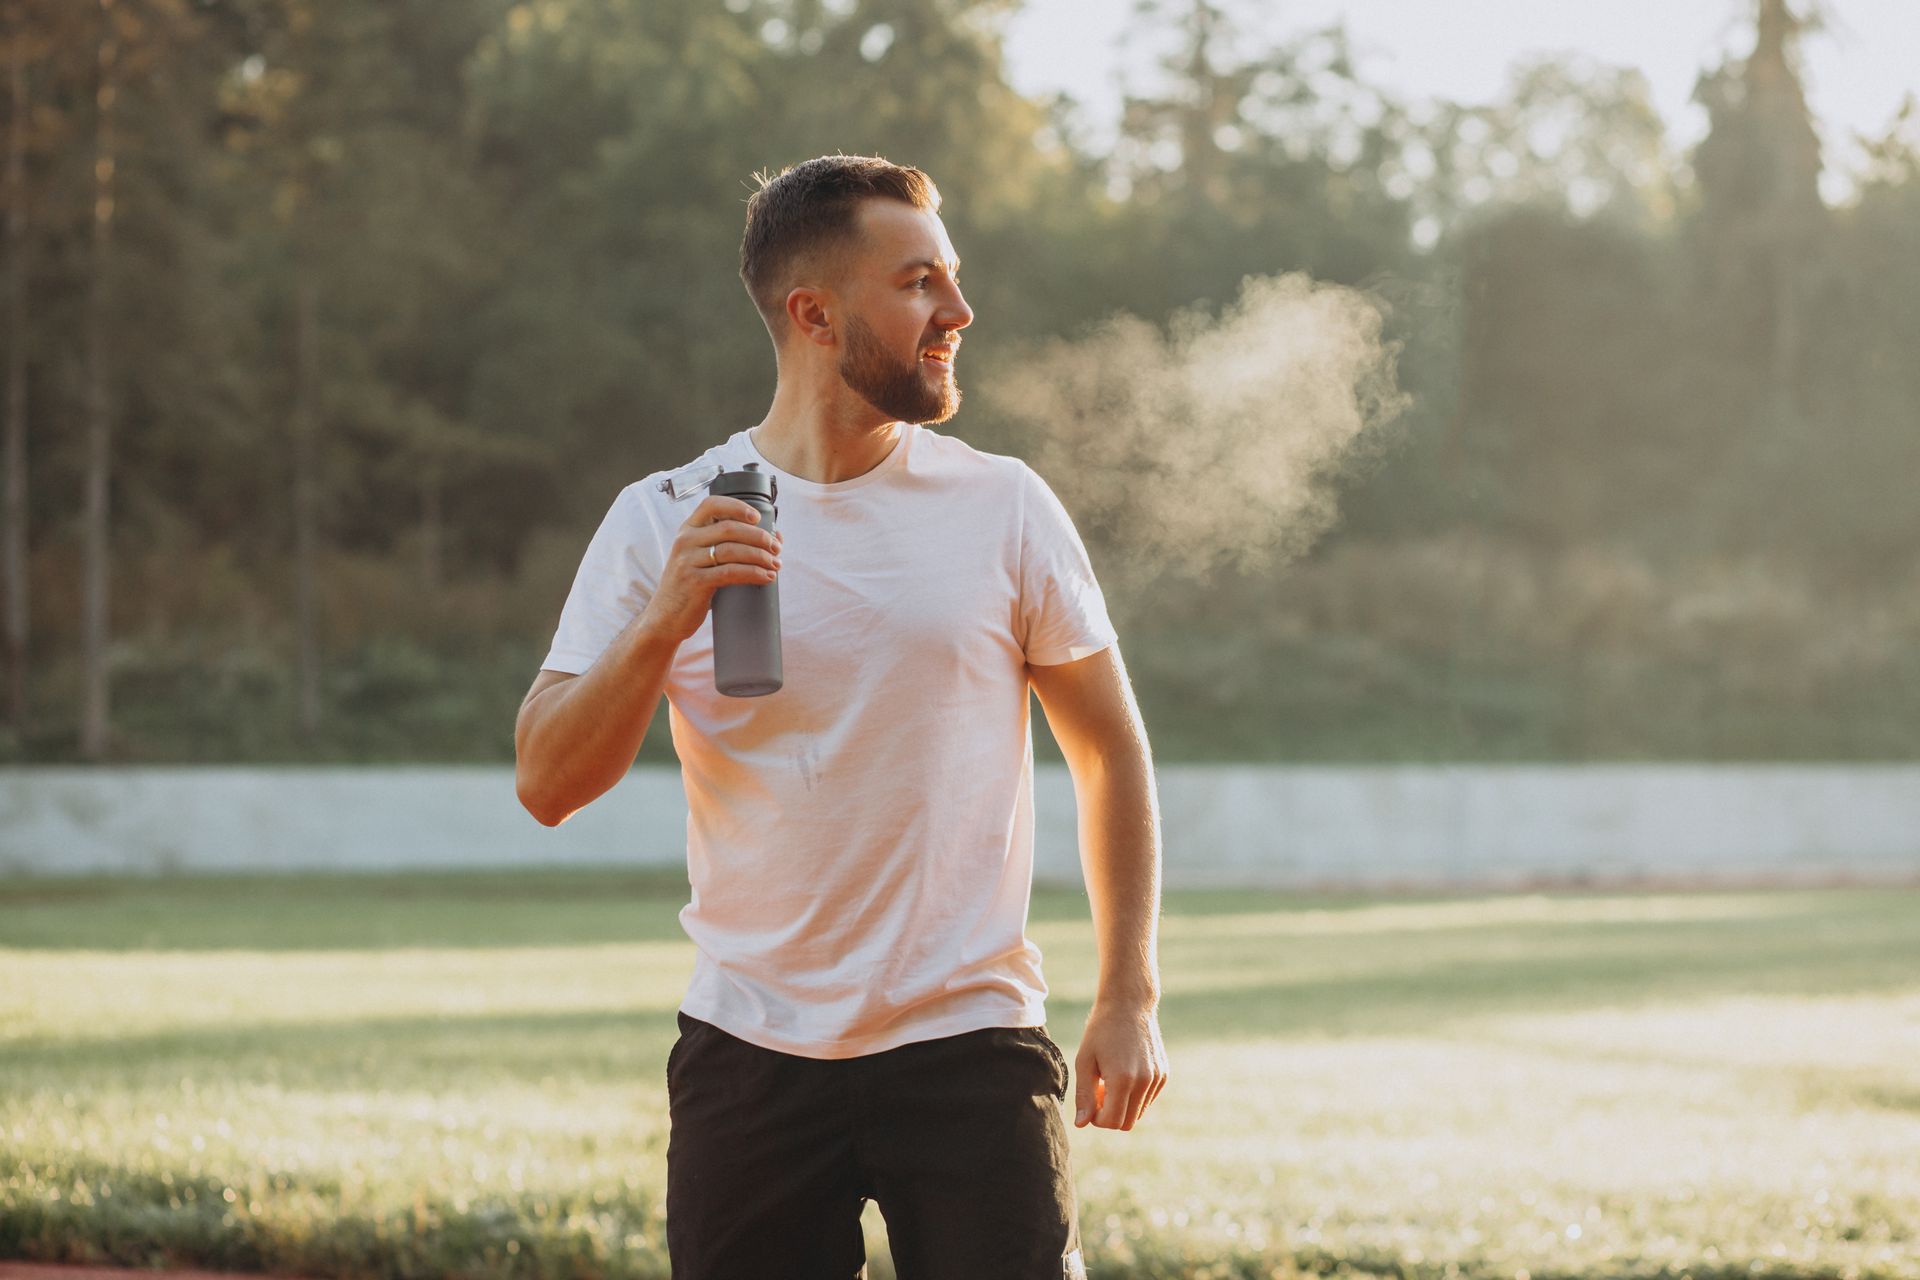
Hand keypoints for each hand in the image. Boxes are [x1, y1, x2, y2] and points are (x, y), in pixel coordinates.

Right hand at [641, 494, 782, 643]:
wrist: (665, 618)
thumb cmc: (690, 587)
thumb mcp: (700, 559)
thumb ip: (726, 545)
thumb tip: (772, 536)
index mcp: (688, 530)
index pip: (712, 505)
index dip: (737, 507)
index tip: (757, 517)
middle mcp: (685, 541)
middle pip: (729, 528)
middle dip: (759, 537)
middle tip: (776, 548)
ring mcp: (688, 561)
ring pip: (732, 550)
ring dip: (760, 556)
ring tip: (775, 564)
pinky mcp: (694, 582)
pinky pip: (730, 573)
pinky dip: (753, 573)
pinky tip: (765, 577)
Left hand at [1073, 1000, 1168, 1130]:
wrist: (1129, 1004)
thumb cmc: (1101, 1031)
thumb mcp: (1085, 1061)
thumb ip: (1084, 1095)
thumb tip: (1082, 1124)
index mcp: (1122, 1079)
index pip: (1112, 1122)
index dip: (1097, 1119)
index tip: (1090, 1100)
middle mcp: (1144, 1082)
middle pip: (1127, 1123)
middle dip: (1109, 1114)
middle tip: (1099, 1090)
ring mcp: (1157, 1078)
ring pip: (1138, 1113)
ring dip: (1122, 1105)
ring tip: (1110, 1080)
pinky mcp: (1163, 1074)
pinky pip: (1147, 1099)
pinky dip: (1134, 1095)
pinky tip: (1124, 1073)